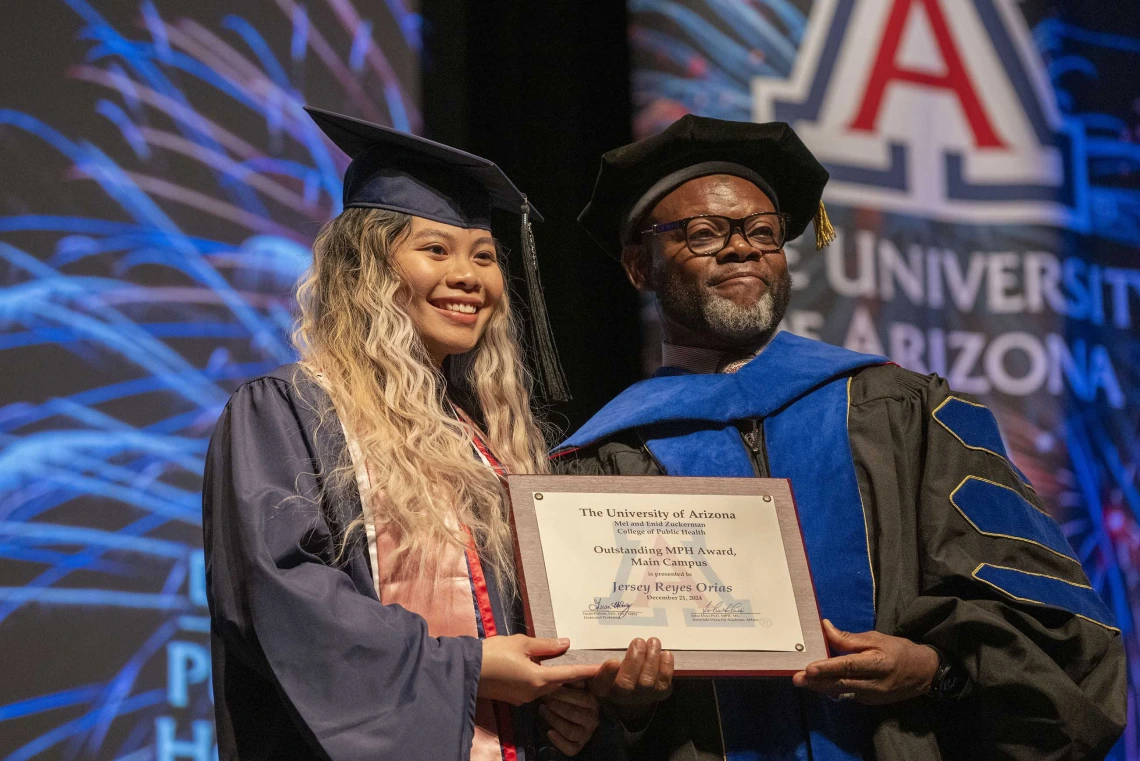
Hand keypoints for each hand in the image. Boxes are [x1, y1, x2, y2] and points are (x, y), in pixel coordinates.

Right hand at [479, 635, 600, 705]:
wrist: (466, 671)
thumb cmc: (493, 653)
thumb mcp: (521, 643)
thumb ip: (545, 645)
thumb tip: (565, 644)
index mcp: (538, 679)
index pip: (569, 675)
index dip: (587, 671)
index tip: (602, 669)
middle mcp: (534, 693)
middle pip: (559, 684)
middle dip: (572, 676)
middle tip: (586, 665)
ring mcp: (524, 698)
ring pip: (548, 688)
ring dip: (556, 678)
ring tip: (567, 665)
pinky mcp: (515, 698)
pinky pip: (535, 689)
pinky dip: (542, 680)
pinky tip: (541, 669)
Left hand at [540, 684, 599, 756]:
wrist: (559, 711)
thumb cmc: (564, 694)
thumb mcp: (570, 683)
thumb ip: (577, 677)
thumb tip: (595, 667)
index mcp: (593, 702)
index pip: (583, 697)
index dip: (565, 693)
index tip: (550, 686)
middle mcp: (593, 719)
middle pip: (574, 714)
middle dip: (556, 705)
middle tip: (544, 697)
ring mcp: (586, 734)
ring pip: (570, 731)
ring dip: (553, 720)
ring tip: (542, 709)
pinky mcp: (577, 746)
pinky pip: (569, 748)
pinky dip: (558, 741)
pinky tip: (549, 732)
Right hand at [589, 637, 673, 718]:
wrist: (633, 691)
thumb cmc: (614, 671)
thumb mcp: (602, 667)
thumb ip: (600, 661)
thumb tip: (593, 649)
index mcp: (602, 686)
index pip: (601, 682)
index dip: (607, 673)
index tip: (614, 661)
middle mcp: (620, 695)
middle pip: (626, 683)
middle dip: (634, 661)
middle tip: (638, 641)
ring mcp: (641, 696)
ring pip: (646, 682)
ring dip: (651, 660)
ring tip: (653, 642)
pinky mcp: (658, 694)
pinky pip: (663, 683)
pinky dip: (666, 668)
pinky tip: (665, 653)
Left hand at [792, 619, 939, 704]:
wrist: (923, 674)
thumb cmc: (899, 650)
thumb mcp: (877, 638)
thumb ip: (849, 638)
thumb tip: (825, 628)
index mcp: (879, 663)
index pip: (850, 666)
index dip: (829, 668)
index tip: (810, 668)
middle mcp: (875, 684)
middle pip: (842, 683)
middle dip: (818, 682)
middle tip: (797, 678)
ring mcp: (872, 696)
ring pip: (842, 691)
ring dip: (821, 686)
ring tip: (802, 681)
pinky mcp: (869, 702)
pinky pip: (847, 694)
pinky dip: (832, 688)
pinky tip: (818, 683)